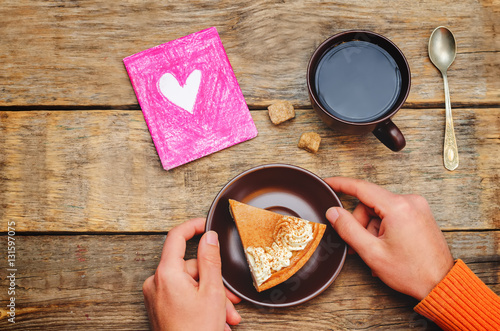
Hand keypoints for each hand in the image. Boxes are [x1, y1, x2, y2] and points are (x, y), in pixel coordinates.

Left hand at [143, 218, 240, 330]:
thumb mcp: (212, 291)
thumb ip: (210, 260)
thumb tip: (208, 237)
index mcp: (166, 274)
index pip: (176, 237)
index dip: (193, 226)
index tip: (206, 224)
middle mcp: (156, 282)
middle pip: (190, 267)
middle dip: (214, 282)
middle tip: (230, 301)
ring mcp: (156, 296)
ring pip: (190, 284)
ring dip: (212, 297)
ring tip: (226, 316)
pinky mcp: (160, 307)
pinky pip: (183, 295)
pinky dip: (200, 303)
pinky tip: (215, 319)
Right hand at [325, 177, 453, 300]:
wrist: (441, 284)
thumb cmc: (411, 272)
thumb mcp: (372, 252)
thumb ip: (348, 229)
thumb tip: (333, 212)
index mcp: (398, 207)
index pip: (361, 188)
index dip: (340, 184)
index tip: (328, 182)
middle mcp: (410, 201)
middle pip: (370, 203)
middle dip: (360, 223)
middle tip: (359, 245)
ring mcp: (417, 206)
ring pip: (380, 210)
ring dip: (372, 229)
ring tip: (377, 251)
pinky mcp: (420, 213)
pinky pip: (392, 214)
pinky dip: (384, 228)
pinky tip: (386, 246)